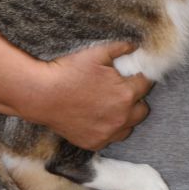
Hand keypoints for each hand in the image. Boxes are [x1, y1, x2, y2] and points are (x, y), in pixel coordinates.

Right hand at [34, 41, 153, 150]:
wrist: (41, 95)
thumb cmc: (69, 72)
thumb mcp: (97, 53)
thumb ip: (121, 48)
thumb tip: (136, 46)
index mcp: (126, 95)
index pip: (146, 85)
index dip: (139, 77)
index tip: (132, 75)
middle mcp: (121, 117)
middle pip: (143, 110)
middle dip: (136, 99)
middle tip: (121, 90)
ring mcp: (108, 133)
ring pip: (129, 127)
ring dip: (125, 117)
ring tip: (110, 105)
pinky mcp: (94, 143)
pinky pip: (110, 138)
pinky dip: (108, 129)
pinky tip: (97, 117)